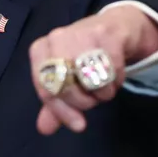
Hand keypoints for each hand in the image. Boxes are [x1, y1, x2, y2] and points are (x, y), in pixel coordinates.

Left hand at [27, 6, 157, 134]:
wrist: (114, 27)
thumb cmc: (84, 55)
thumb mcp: (67, 77)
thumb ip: (55, 103)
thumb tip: (44, 129)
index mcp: (41, 49)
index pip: (45, 87)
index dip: (61, 110)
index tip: (78, 125)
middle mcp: (57, 37)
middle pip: (65, 85)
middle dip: (83, 102)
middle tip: (93, 98)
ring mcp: (80, 32)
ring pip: (89, 79)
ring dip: (102, 92)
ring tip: (104, 86)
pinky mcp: (106, 32)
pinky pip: (112, 70)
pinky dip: (116, 80)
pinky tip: (115, 74)